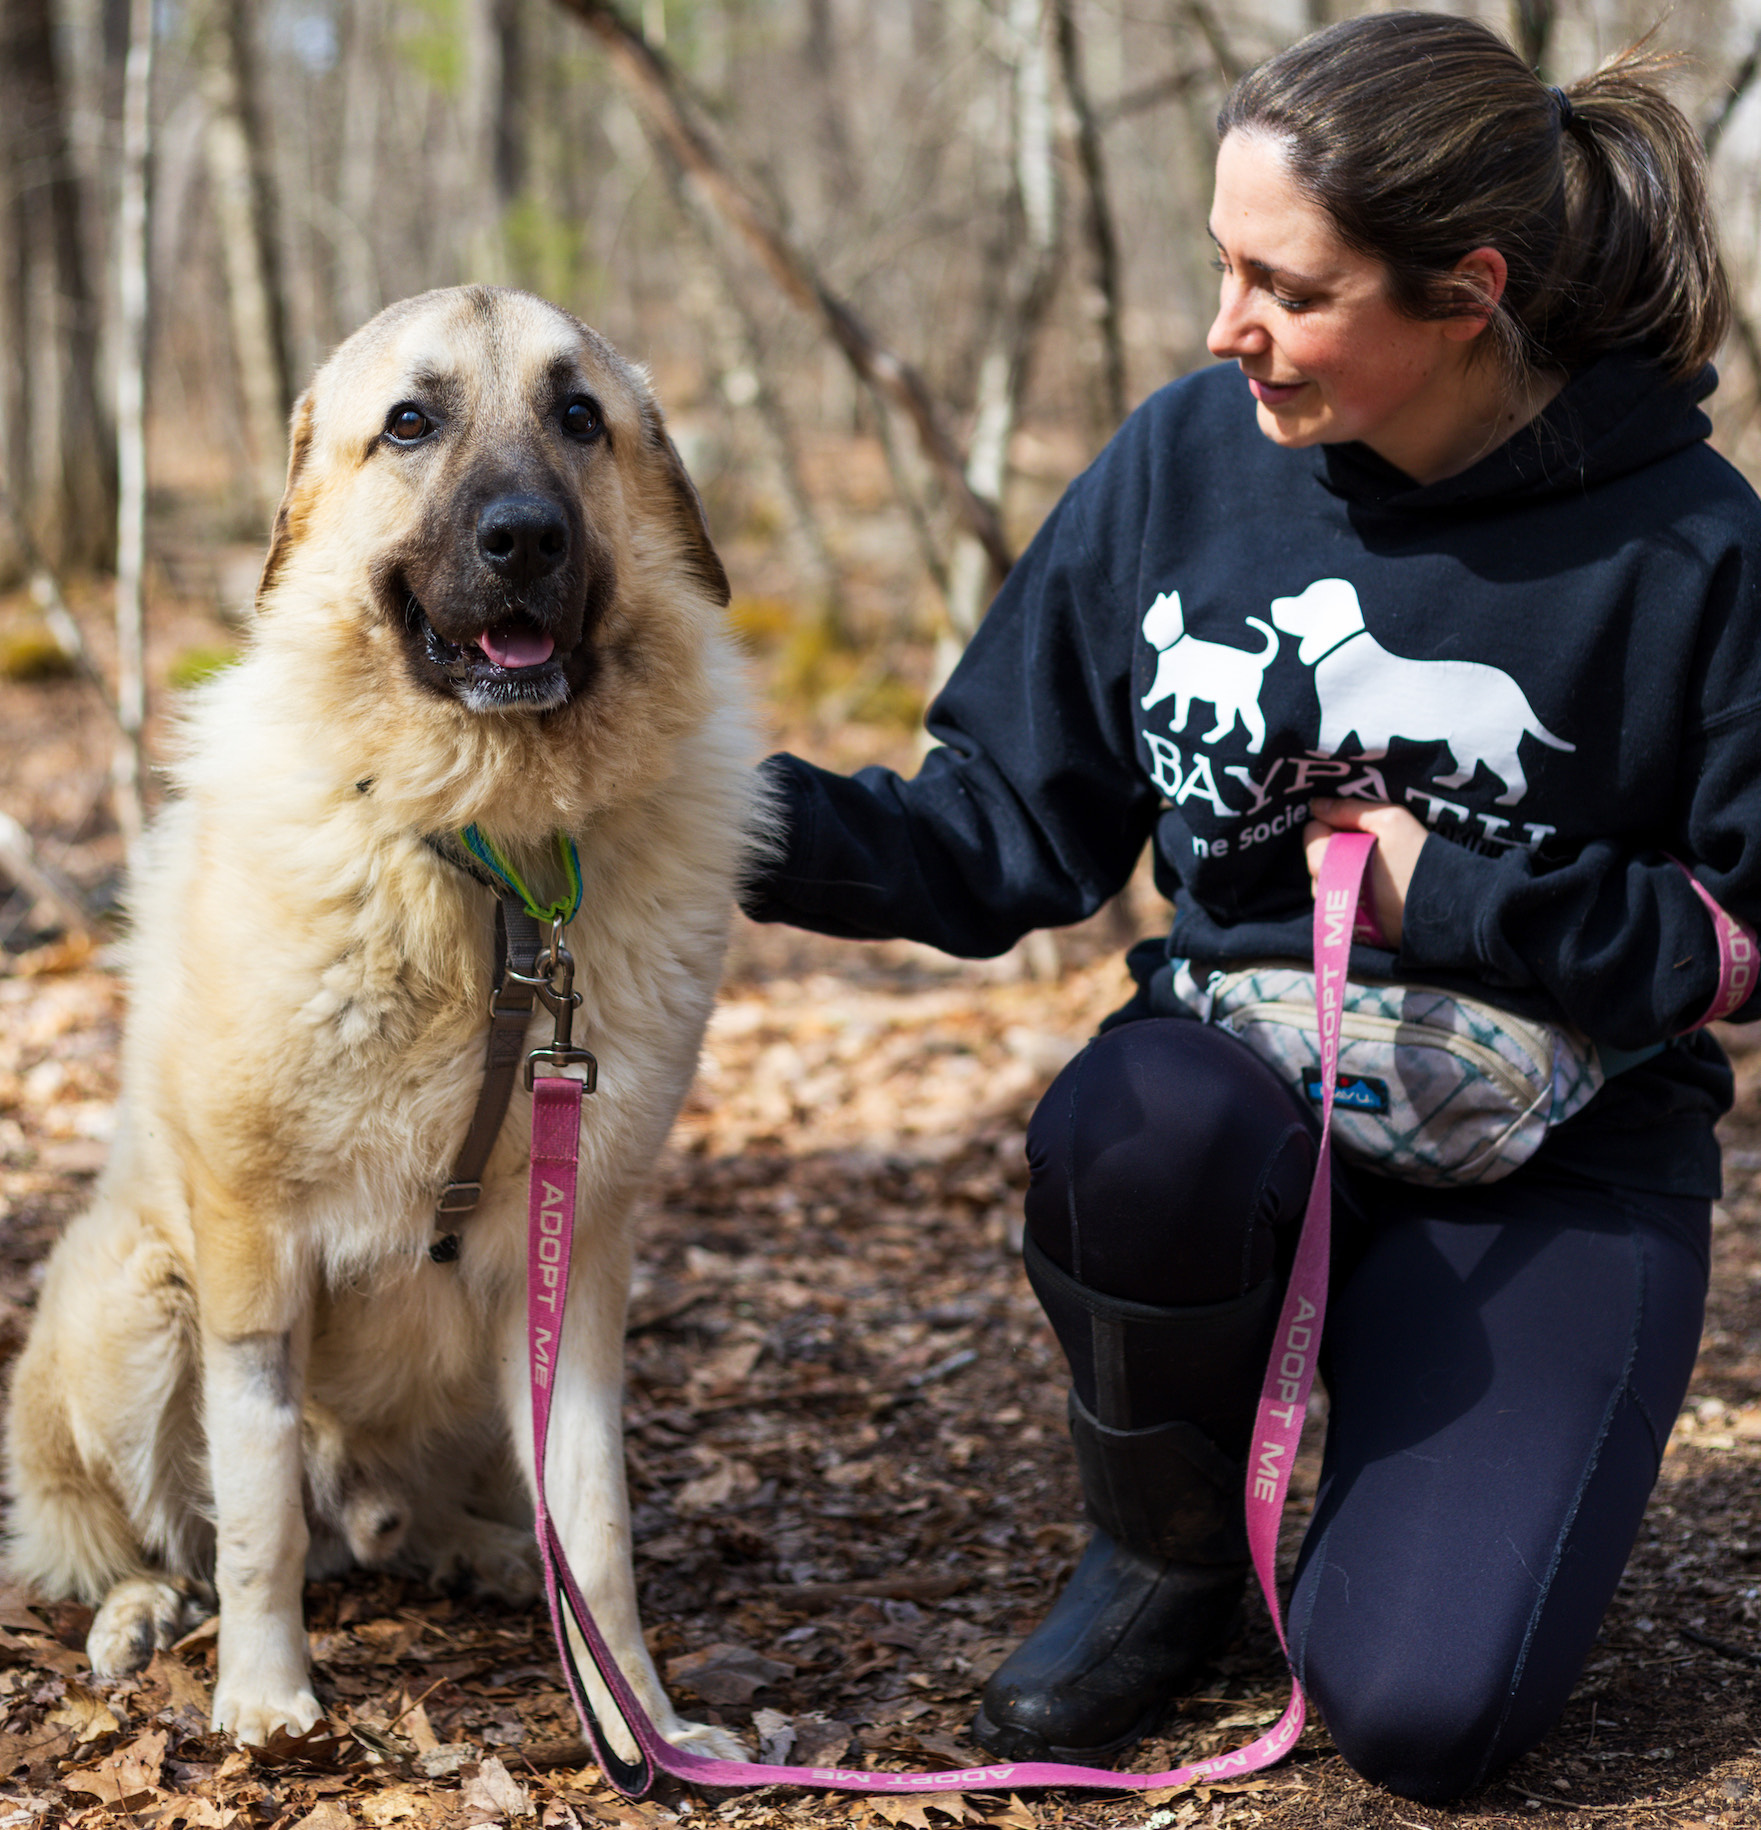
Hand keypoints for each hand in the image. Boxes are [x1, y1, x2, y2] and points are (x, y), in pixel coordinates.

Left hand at [1302, 799, 1428, 947]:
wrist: (1452, 907)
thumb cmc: (1419, 858)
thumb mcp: (1390, 820)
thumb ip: (1349, 810)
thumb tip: (1317, 805)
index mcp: (1327, 865)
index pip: (1311, 832)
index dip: (1334, 821)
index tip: (1360, 822)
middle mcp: (1325, 895)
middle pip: (1317, 858)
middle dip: (1338, 845)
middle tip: (1373, 841)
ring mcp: (1340, 915)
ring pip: (1329, 882)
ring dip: (1345, 868)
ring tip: (1378, 863)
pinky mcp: (1355, 930)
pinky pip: (1344, 902)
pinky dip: (1355, 889)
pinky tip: (1381, 884)